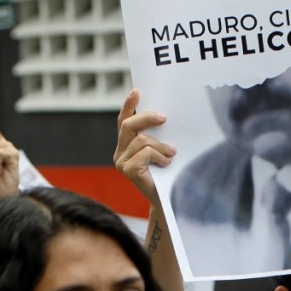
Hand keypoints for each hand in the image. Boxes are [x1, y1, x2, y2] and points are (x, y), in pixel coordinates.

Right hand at [114, 89, 175, 206]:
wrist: (166, 199)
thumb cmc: (166, 173)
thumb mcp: (160, 150)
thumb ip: (155, 135)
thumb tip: (163, 116)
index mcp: (125, 145)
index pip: (123, 120)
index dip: (128, 105)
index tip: (136, 91)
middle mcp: (119, 152)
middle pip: (129, 125)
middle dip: (147, 118)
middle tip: (164, 118)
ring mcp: (121, 162)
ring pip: (141, 140)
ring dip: (160, 146)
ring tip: (171, 154)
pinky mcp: (127, 170)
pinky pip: (145, 152)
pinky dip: (159, 156)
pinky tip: (166, 163)